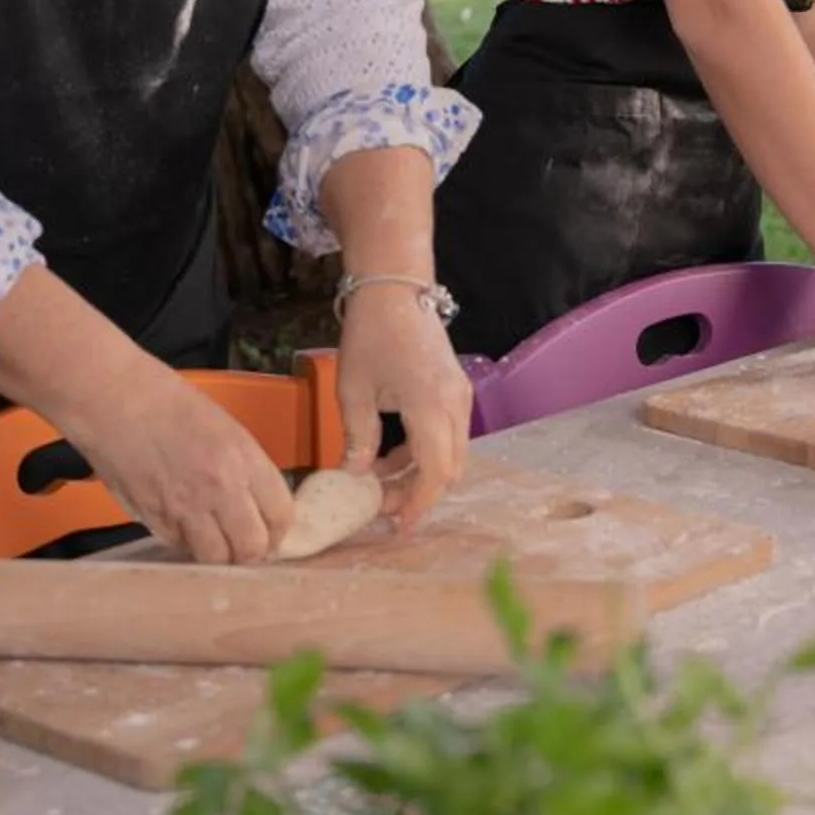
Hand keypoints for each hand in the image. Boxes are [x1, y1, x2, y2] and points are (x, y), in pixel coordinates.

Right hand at [48, 360, 294, 564]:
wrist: (114, 400)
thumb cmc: (171, 403)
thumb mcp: (227, 429)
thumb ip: (246, 469)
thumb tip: (256, 506)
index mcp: (244, 460)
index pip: (281, 516)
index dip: (279, 530)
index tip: (273, 531)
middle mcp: (219, 490)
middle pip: (252, 548)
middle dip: (253, 551)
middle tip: (245, 543)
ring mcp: (184, 509)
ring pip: (215, 558)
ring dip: (219, 555)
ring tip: (216, 542)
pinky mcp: (151, 520)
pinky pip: (179, 548)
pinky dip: (186, 545)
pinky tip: (185, 529)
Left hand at [331, 283, 471, 530]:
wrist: (395, 287)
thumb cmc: (370, 335)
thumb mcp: (353, 392)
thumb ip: (358, 440)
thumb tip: (355, 477)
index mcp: (431, 406)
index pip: (435, 473)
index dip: (417, 505)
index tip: (395, 527)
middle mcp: (456, 404)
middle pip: (450, 469)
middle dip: (418, 494)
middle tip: (381, 507)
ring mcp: (461, 395)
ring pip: (451, 453)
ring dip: (421, 473)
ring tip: (379, 481)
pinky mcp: (456, 389)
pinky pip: (448, 434)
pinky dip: (425, 452)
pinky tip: (391, 454)